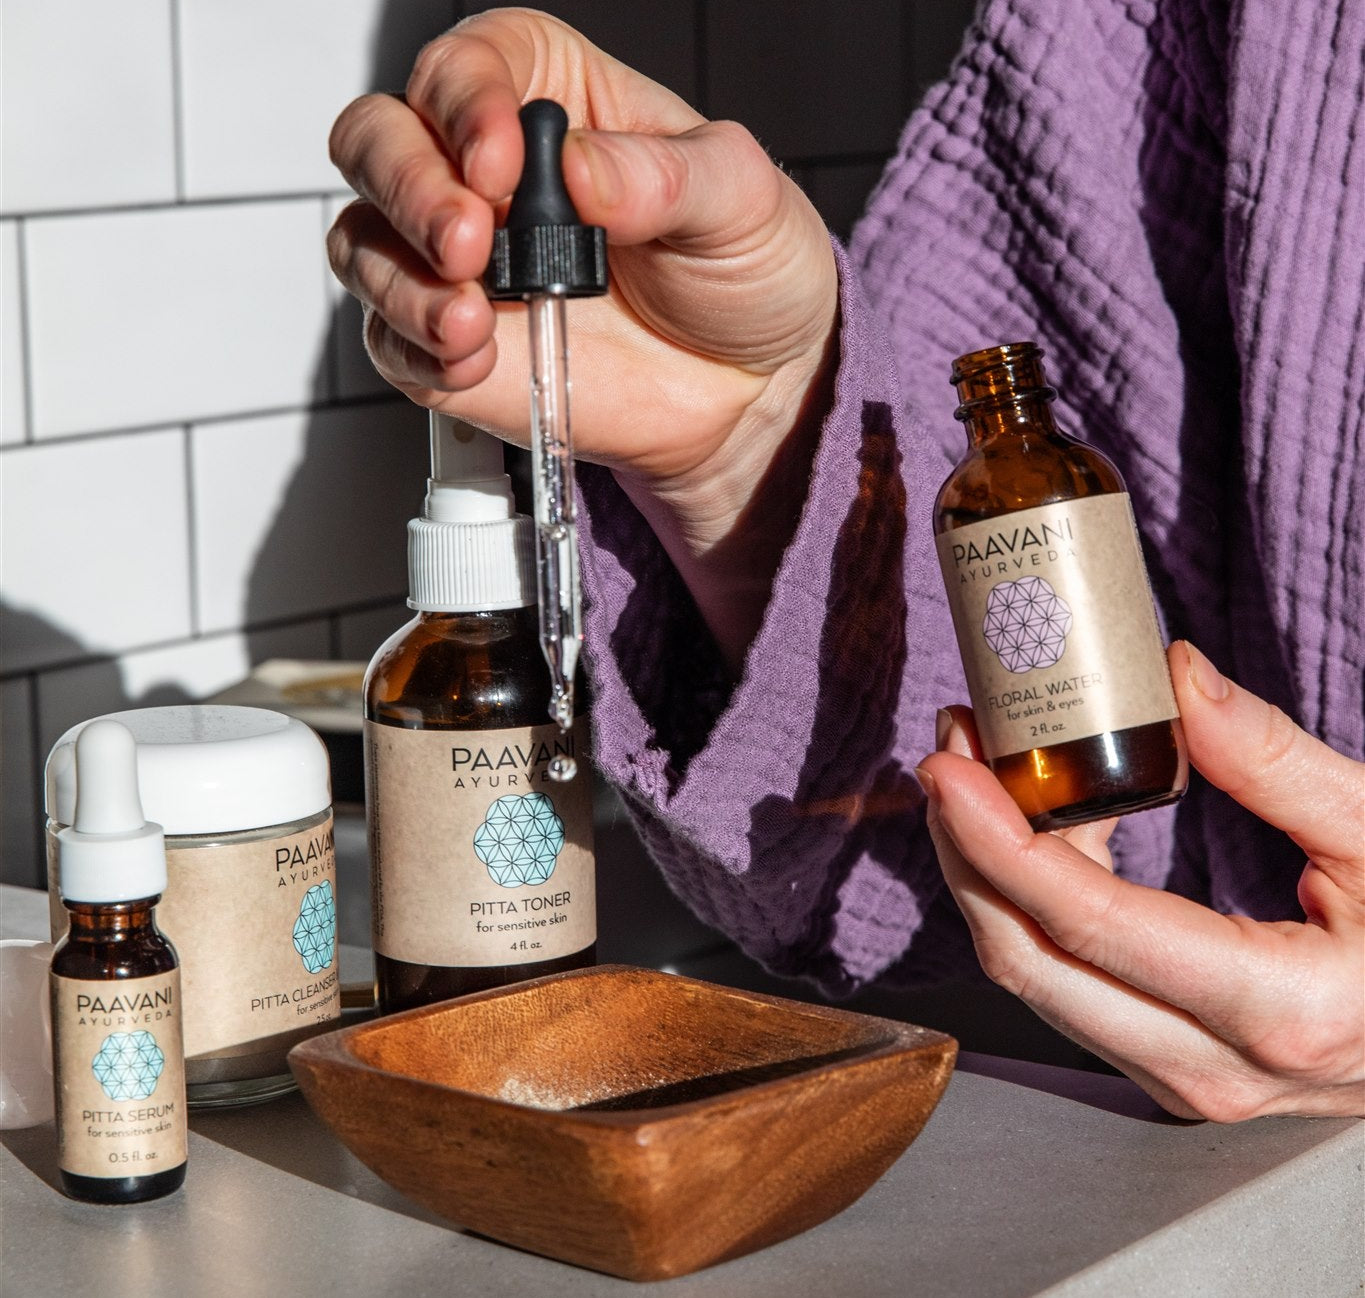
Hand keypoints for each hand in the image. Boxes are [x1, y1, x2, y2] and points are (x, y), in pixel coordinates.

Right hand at [327, 7, 837, 665]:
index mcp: (551, 100)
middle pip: (380, 140)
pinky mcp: (453, 346)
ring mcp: (461, 265)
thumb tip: (582, 168)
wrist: (750, 391)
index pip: (468, 66)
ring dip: (403, 280)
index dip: (466, 105)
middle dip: (409, 187)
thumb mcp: (741, 201)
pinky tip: (473, 356)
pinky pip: (389, 339)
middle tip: (468, 240)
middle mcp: (484, 175)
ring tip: (475, 319)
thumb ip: (664, 176)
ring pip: (364, 240)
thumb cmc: (743, 275)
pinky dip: (416, 348)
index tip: (504, 163)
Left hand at [916, 641, 1364, 1119]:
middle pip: (1028, 960)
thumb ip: (1277, 763)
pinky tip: (1039, 832)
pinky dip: (1030, 908)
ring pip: (1033, 980)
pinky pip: (1065, 986)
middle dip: (966, 851)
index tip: (950, 767)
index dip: (1000, 841)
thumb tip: (1176, 679)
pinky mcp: (1167, 1068)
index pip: (1090, 924)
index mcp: (1277, 1010)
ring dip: (987, 876)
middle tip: (948, 754)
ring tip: (980, 777)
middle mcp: (1210, 1067)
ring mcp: (1182, 1083)